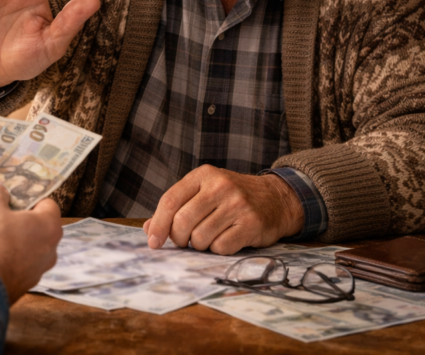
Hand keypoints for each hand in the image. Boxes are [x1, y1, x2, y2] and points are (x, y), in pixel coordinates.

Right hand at [0, 185, 62, 303]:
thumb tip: (0, 191)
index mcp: (49, 226)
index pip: (47, 204)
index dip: (28, 198)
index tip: (11, 198)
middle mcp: (50, 250)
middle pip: (34, 227)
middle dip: (13, 220)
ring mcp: (37, 271)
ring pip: (22, 247)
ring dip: (5, 240)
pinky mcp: (22, 286)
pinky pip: (13, 265)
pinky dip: (1, 259)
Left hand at [142, 166, 303, 254]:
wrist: (276, 199)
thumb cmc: (231, 198)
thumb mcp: (203, 192)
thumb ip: (176, 207)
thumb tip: (148, 230)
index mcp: (204, 175)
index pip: (170, 200)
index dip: (158, 224)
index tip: (153, 241)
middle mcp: (220, 186)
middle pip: (182, 221)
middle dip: (178, 238)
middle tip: (185, 241)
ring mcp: (237, 204)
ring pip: (200, 238)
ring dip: (199, 245)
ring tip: (208, 237)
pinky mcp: (251, 224)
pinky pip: (221, 247)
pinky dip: (218, 250)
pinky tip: (225, 240)